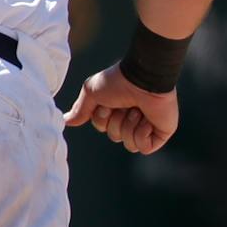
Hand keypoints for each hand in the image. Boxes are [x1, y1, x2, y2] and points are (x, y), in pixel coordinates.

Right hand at [63, 69, 178, 153]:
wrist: (144, 78)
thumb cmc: (119, 82)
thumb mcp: (92, 93)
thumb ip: (80, 109)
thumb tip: (65, 121)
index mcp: (118, 108)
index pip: (103, 127)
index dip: (102, 119)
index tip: (108, 104)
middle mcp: (132, 117)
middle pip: (115, 136)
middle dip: (116, 121)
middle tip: (125, 105)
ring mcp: (148, 125)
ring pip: (129, 145)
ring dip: (129, 125)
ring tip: (137, 109)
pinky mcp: (161, 132)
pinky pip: (145, 148)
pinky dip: (142, 134)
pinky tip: (146, 120)